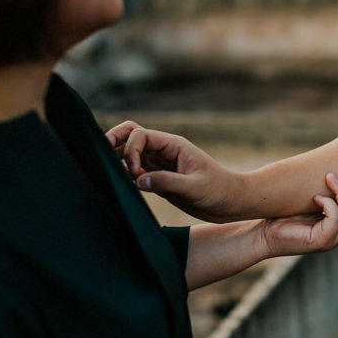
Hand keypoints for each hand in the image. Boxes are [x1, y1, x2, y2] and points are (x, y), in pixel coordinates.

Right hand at [106, 121, 242, 221]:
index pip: (140, 135)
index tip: (137, 175)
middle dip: (114, 141)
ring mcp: (160, 164)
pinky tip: (124, 187)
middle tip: (104, 160)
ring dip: (118, 159)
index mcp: (173, 145)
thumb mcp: (195, 188)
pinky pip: (135, 171)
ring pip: (130, 152)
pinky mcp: (159, 178)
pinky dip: (125, 175)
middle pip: (130, 134)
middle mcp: (164, 151)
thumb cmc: (220, 191)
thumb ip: (167, 182)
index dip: (131, 151)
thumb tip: (138, 180)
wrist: (232, 203)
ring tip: (115, 176)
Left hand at [261, 168, 337, 256]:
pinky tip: (316, 198)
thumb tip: (334, 172)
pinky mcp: (320, 241)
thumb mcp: (309, 204)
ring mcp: (330, 241)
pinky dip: (328, 204)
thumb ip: (325, 196)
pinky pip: (335, 218)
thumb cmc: (282, 217)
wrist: (262, 236)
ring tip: (330, 177)